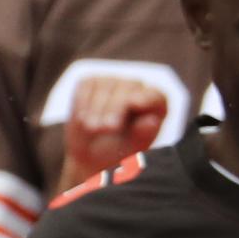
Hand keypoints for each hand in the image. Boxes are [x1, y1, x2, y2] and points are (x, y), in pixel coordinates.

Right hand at [56, 76, 171, 190]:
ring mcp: (114, 82)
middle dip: (115, 107)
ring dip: (96, 107)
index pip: (155, 96)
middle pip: (129, 88)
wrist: (92, 155)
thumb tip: (152, 120)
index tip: (133, 104)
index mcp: (156, 105)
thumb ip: (143, 134)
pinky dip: (83, 102)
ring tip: (92, 129)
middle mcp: (137, 89)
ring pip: (106, 85)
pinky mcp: (92, 82)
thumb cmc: (120, 154)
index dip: (146, 98)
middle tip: (106, 127)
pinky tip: (82, 119)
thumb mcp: (133, 149)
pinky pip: (87, 85)